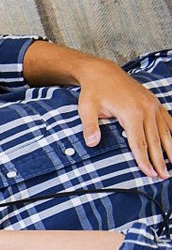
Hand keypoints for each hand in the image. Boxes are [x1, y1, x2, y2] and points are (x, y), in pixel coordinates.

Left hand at [77, 57, 171, 178]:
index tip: (149, 174)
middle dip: (160, 160)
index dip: (144, 160)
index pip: (139, 143)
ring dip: (170, 149)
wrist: (102, 72)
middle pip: (155, 140)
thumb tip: (92, 143)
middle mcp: (146, 109)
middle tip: (164, 177)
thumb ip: (90, 127)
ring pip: (165, 131)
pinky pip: (168, 120)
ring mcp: (153, 105)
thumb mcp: (86, 109)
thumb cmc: (93, 92)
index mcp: (132, 113)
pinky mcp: (154, 103)